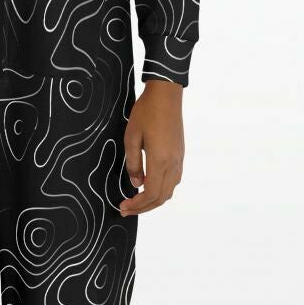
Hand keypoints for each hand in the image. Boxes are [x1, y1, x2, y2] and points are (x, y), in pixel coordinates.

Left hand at [119, 79, 184, 215]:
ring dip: (153, 200)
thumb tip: (136, 183)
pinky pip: (173, 180)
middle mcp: (173, 163)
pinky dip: (161, 189)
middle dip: (143, 207)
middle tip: (126, 208)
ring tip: (136, 200)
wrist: (166, 96)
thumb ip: (133, 163)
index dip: (137, 205)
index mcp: (160, 160)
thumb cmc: (146, 113)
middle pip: (161, 197)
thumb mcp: (131, 137)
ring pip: (169, 191)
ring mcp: (179, 159)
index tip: (123, 207)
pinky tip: (148, 184)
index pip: (151, 194)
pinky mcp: (180, 155)